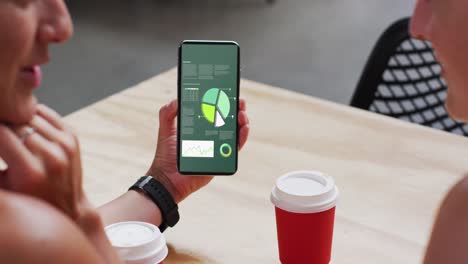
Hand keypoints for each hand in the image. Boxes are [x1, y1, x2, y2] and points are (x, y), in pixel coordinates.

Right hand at [0, 104, 94, 221]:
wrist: (67, 205)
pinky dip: (31, 114)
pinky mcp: (72, 137)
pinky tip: (19, 121)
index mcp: (30, 172)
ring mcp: (65, 145)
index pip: (0, 135)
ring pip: (30, 116)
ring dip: (13, 117)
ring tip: (3, 121)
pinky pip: (47, 114)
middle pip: (15, 124)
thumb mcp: (2, 187)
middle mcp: (51, 157)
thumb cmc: (26, 199)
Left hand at [146, 99, 249, 202]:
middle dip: (236, 109)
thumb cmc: (166, 156)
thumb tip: (177, 99)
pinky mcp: (221, 159)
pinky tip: (243, 127)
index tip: (228, 92)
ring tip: (241, 113)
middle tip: (239, 100)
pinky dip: (242, 137)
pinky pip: (235, 148)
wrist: (167, 178)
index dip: (222, 102)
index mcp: (199, 128)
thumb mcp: (165, 130)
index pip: (214, 112)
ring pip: (235, 132)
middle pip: (228, 120)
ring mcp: (217, 147)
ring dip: (241, 121)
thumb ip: (167, 113)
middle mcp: (210, 137)